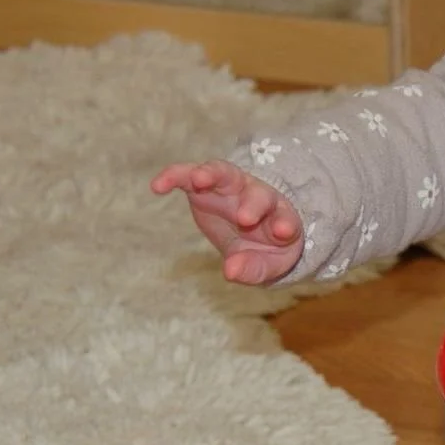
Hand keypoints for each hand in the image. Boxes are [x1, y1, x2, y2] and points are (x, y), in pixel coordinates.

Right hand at [151, 160, 303, 284]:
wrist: (253, 233)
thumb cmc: (264, 250)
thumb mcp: (263, 266)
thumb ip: (251, 269)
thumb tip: (229, 271)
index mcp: (280, 219)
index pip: (287, 219)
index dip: (285, 223)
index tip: (282, 232)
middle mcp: (259, 198)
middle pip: (259, 195)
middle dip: (252, 204)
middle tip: (245, 219)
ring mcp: (232, 188)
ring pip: (225, 174)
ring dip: (212, 174)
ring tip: (198, 179)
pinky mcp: (205, 186)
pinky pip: (189, 175)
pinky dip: (175, 175)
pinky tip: (157, 186)